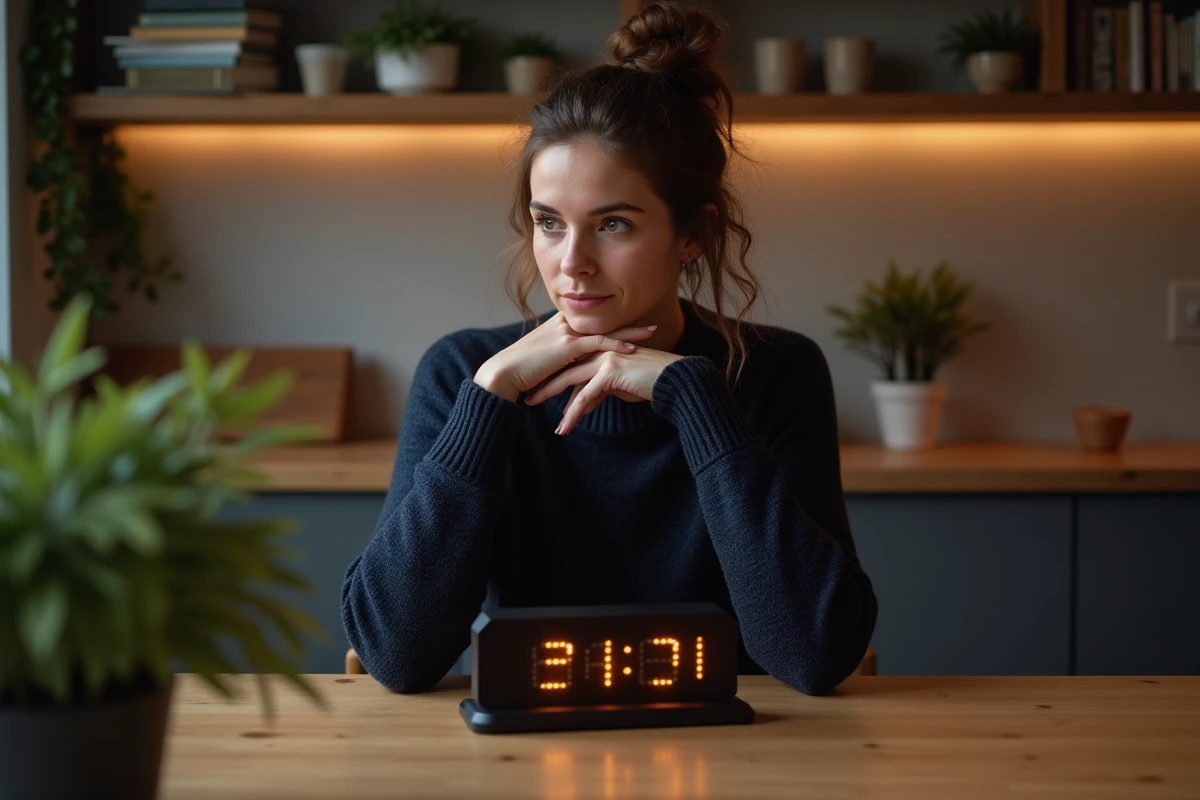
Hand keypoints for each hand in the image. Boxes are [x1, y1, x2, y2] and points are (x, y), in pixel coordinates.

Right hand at [473, 313, 657, 402]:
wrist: (504, 373)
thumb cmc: (521, 372)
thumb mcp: (544, 361)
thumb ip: (560, 360)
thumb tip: (573, 370)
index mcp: (559, 325)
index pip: (592, 320)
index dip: (613, 322)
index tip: (632, 323)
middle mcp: (564, 324)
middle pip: (603, 320)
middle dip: (628, 321)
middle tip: (649, 322)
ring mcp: (566, 333)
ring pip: (605, 328)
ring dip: (630, 331)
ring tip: (651, 331)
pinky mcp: (566, 346)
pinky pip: (597, 343)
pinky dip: (615, 344)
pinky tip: (631, 348)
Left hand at [523, 346, 683, 434]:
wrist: (674, 379)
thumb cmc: (650, 382)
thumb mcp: (620, 387)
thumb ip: (599, 390)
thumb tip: (583, 404)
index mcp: (600, 349)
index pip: (570, 362)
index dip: (553, 376)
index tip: (537, 387)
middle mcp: (599, 350)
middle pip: (565, 368)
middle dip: (545, 384)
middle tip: (528, 398)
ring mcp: (604, 358)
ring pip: (571, 381)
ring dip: (553, 399)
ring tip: (538, 413)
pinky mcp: (610, 372)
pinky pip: (586, 396)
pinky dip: (573, 413)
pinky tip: (565, 427)